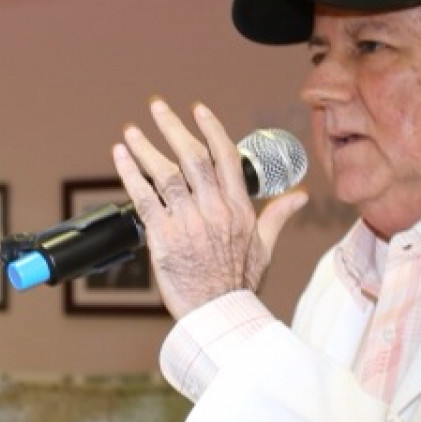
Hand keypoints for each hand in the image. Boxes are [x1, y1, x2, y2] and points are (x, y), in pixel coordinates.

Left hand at [112, 98, 306, 317]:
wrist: (219, 315)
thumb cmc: (240, 284)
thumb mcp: (266, 247)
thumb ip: (278, 216)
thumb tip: (301, 196)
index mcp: (238, 208)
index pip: (225, 156)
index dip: (211, 128)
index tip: (198, 109)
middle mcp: (214, 209)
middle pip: (192, 156)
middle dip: (173, 127)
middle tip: (157, 106)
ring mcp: (188, 222)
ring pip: (165, 174)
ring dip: (146, 148)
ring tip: (131, 130)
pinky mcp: (164, 237)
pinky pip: (144, 198)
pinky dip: (130, 174)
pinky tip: (120, 157)